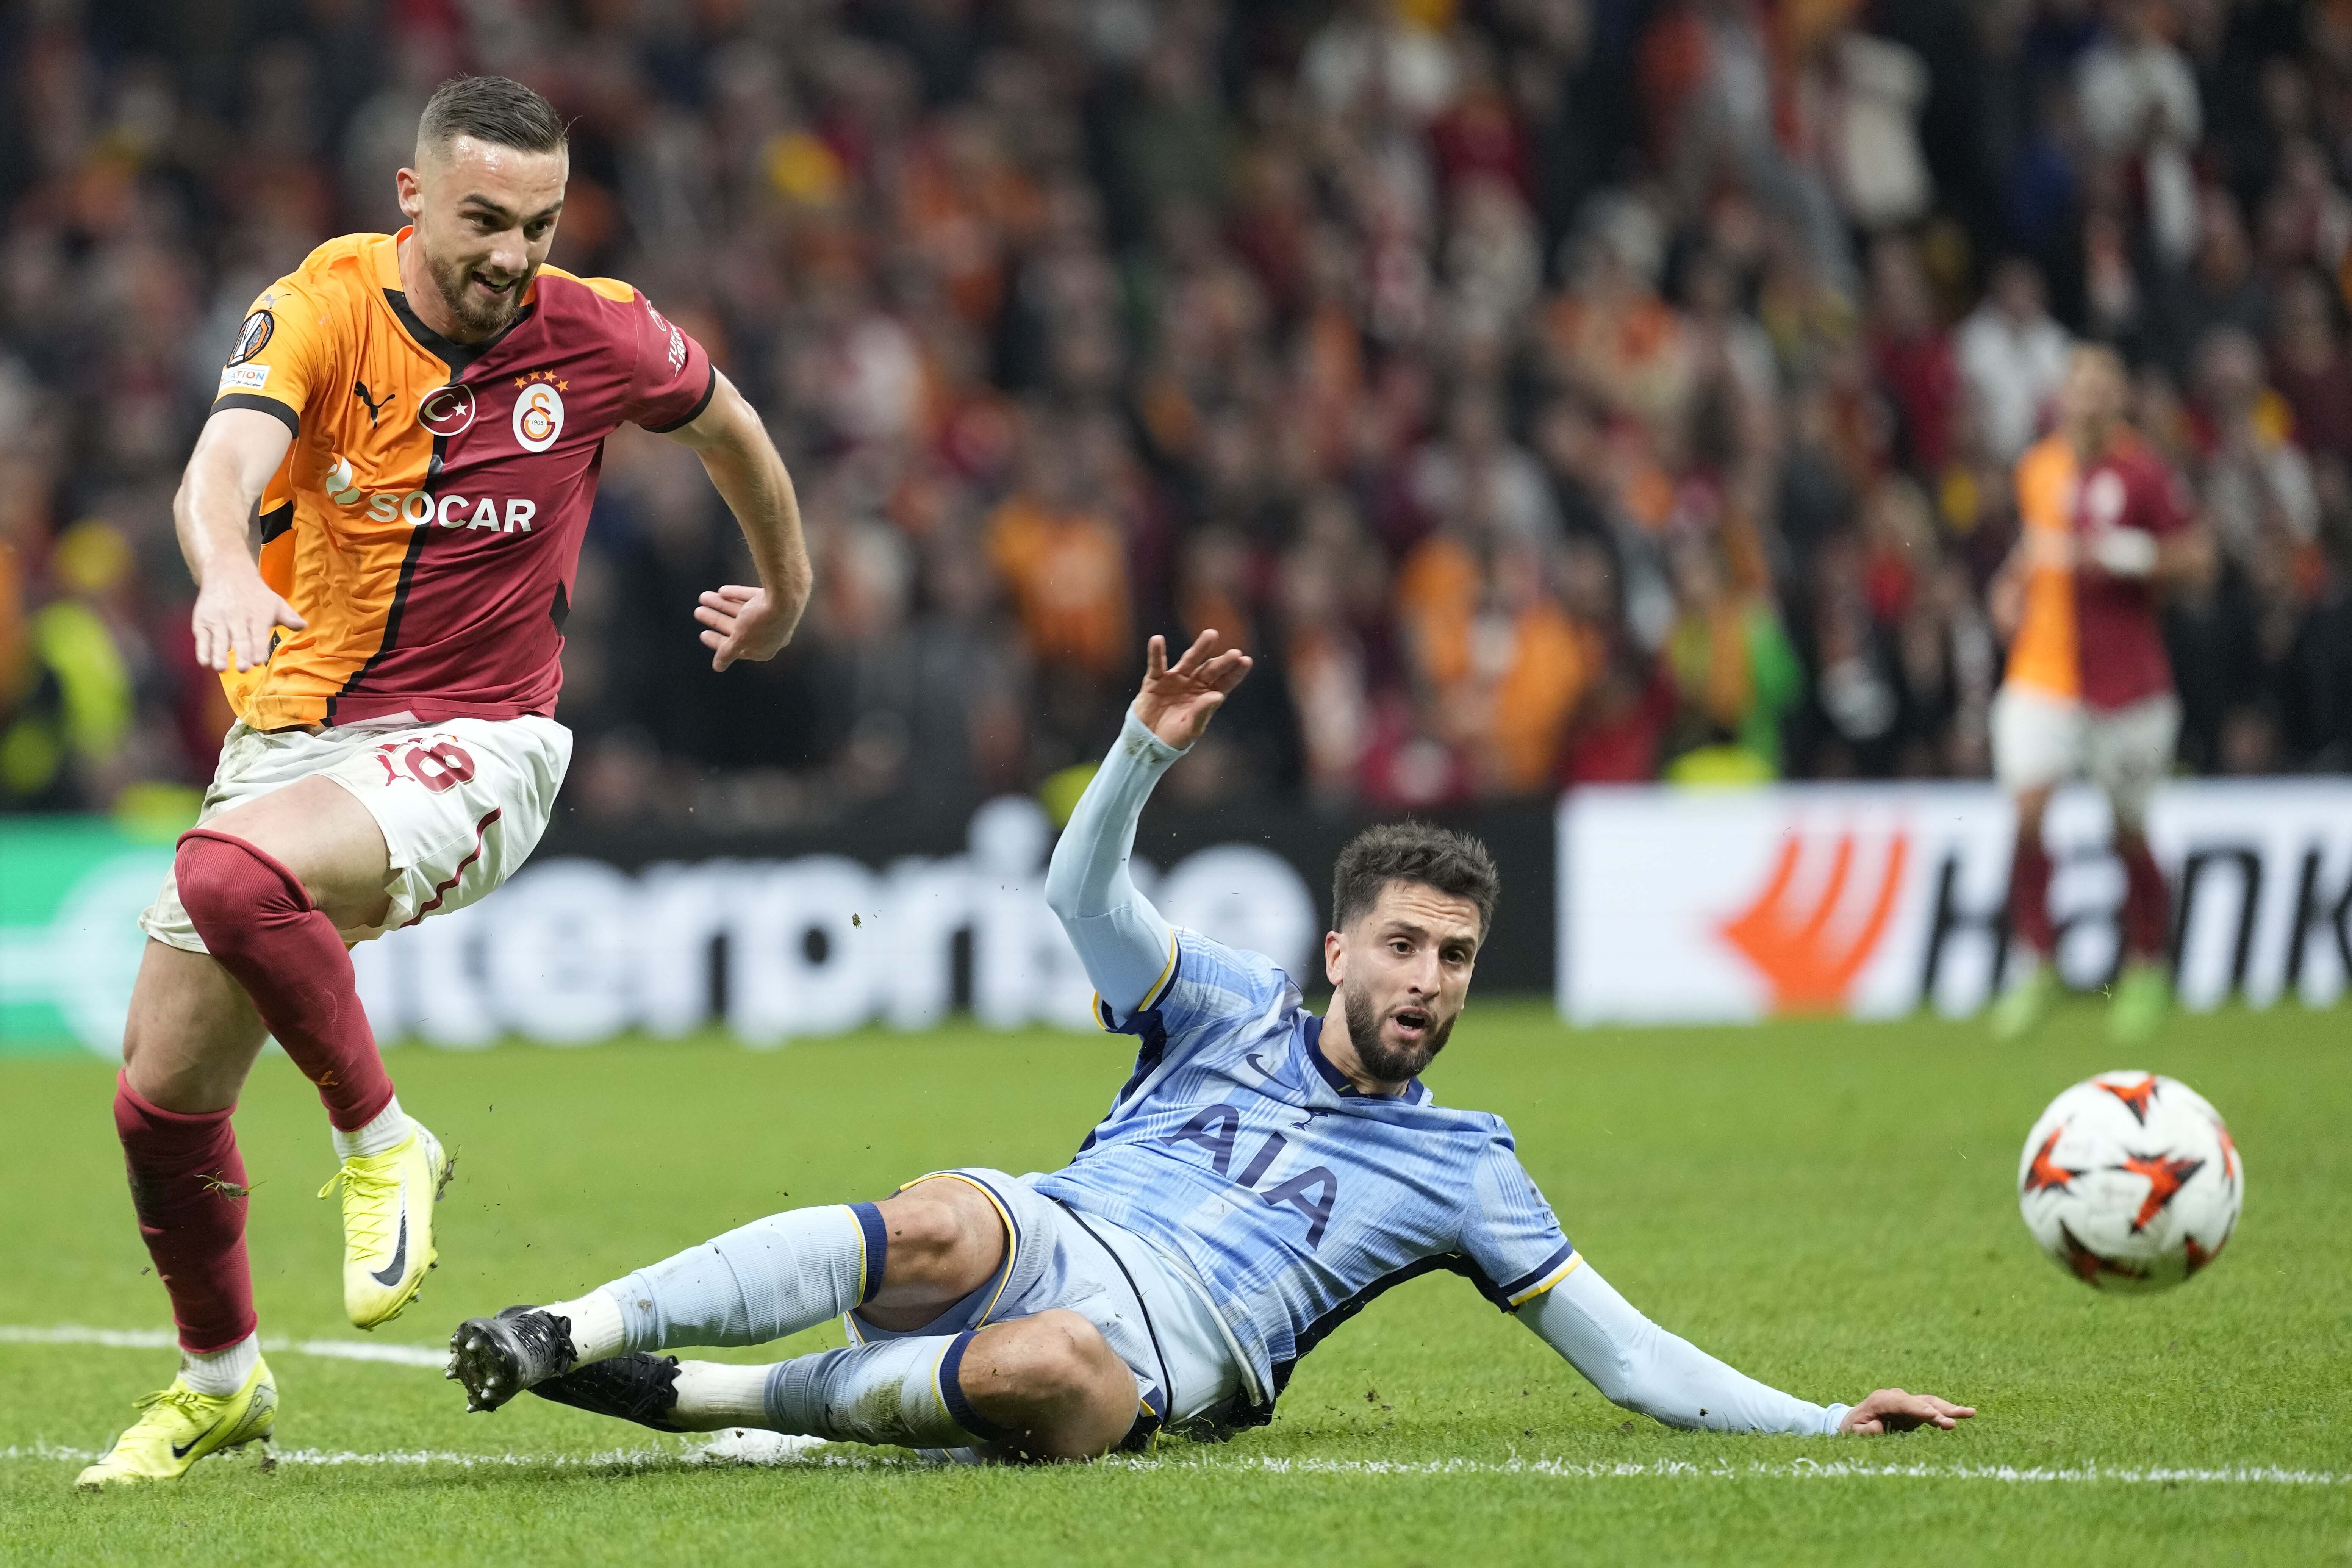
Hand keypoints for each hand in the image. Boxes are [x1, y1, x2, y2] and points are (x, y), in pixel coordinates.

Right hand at [191, 564, 304, 672]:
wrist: (227, 573)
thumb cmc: (256, 594)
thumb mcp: (275, 602)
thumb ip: (288, 617)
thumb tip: (303, 626)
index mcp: (257, 615)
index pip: (258, 634)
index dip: (258, 648)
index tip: (259, 661)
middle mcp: (236, 617)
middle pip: (239, 638)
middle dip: (241, 653)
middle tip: (243, 668)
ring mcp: (218, 619)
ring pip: (219, 639)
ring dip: (219, 654)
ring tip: (221, 667)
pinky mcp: (202, 620)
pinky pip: (202, 637)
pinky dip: (202, 649)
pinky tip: (205, 661)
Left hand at [696, 584, 796, 670]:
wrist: (784, 598)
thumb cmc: (761, 624)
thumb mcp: (739, 642)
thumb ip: (727, 653)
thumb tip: (718, 668)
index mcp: (763, 650)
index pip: (736, 648)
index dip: (717, 641)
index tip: (703, 634)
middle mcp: (769, 634)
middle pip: (736, 627)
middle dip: (716, 619)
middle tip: (699, 611)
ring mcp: (772, 616)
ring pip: (742, 611)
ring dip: (721, 605)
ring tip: (704, 596)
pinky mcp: (773, 599)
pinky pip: (751, 598)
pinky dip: (736, 595)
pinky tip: (722, 591)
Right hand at [1132, 630, 1251, 749]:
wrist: (1146, 741)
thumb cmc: (1172, 738)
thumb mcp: (1190, 729)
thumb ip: (1202, 712)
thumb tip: (1218, 695)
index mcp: (1206, 697)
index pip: (1224, 682)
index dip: (1235, 672)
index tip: (1246, 661)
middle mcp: (1193, 684)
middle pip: (1210, 669)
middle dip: (1222, 661)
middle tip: (1235, 652)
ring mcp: (1175, 680)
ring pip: (1189, 661)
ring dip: (1200, 648)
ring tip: (1211, 635)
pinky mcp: (1155, 680)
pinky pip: (1156, 665)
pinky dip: (1156, 653)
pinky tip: (1157, 640)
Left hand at [1838, 1388, 1975, 1434]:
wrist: (1852, 1421)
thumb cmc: (1851, 1429)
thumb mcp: (1852, 1432)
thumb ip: (1864, 1431)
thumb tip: (1877, 1427)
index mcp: (1880, 1400)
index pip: (1902, 1403)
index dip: (1918, 1409)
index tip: (1933, 1416)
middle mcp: (1895, 1397)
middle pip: (1919, 1402)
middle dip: (1937, 1411)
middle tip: (1953, 1421)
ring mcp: (1906, 1402)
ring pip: (1930, 1403)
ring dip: (1948, 1408)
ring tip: (1970, 1412)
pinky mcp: (1914, 1410)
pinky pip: (1932, 1410)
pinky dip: (1947, 1412)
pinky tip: (1965, 1414)